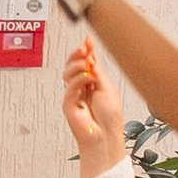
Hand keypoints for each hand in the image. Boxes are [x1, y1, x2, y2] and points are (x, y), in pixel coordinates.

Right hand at [60, 37, 126, 173]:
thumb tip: (91, 54)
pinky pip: (69, 88)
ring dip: (77, 66)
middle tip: (84, 49)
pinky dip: (79, 80)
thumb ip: (97, 71)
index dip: (86, 50)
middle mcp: (82, 88)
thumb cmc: (110, 118)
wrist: (106, 136)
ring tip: (88, 66)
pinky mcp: (68, 105)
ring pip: (67, 74)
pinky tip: (88, 78)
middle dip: (77, 55)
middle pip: (72, 65)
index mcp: (93, 83)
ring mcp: (74, 96)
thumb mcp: (107, 88)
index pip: (86, 63)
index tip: (88, 40)